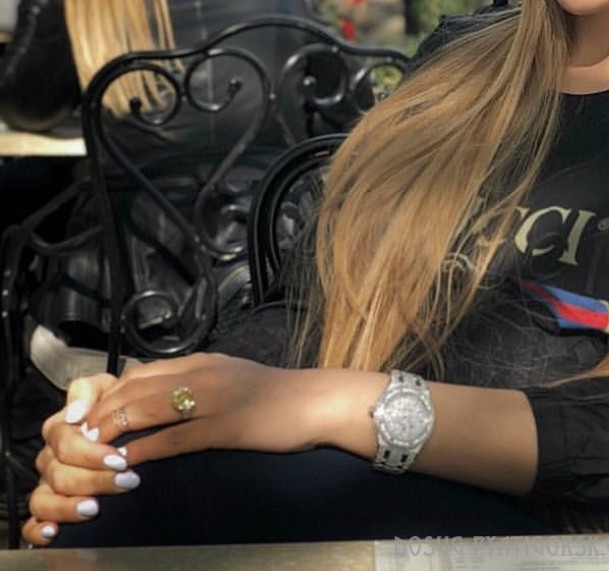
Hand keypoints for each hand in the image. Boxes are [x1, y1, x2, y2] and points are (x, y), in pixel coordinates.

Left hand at [23, 354, 339, 545]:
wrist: (313, 402)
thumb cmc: (272, 397)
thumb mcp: (229, 380)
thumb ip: (195, 385)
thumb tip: (154, 400)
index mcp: (202, 362)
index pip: (141, 371)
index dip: (107, 393)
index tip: (87, 416)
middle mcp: (203, 373)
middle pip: (137, 386)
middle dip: (101, 411)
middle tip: (76, 437)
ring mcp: (215, 397)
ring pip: (150, 408)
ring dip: (114, 430)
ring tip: (91, 452)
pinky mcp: (226, 425)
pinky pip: (175, 438)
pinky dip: (145, 450)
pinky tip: (127, 466)